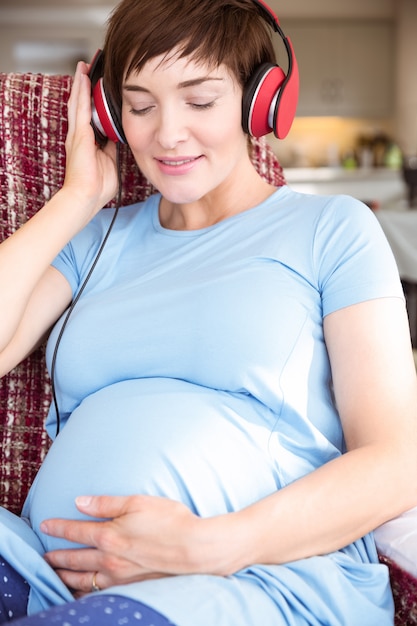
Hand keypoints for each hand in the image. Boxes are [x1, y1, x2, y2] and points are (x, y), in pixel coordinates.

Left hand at [41, 495, 220, 596]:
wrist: (195, 549)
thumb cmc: (169, 520)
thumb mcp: (137, 502)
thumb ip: (106, 504)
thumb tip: (80, 502)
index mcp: (109, 535)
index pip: (75, 531)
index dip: (58, 527)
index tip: (45, 525)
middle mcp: (109, 559)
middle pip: (75, 559)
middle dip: (56, 557)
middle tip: (44, 557)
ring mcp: (119, 576)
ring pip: (84, 580)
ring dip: (66, 576)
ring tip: (56, 574)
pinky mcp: (131, 586)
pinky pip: (100, 593)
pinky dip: (85, 593)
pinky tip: (82, 592)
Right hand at [62, 61, 118, 217]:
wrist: (86, 196)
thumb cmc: (97, 187)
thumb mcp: (110, 162)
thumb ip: (112, 149)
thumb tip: (118, 139)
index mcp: (87, 143)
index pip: (89, 116)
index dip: (91, 102)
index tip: (96, 89)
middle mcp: (79, 136)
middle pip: (80, 105)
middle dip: (84, 88)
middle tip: (87, 70)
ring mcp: (77, 134)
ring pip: (78, 102)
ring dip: (80, 84)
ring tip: (83, 67)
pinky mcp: (79, 134)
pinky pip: (79, 107)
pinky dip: (81, 91)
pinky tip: (82, 78)